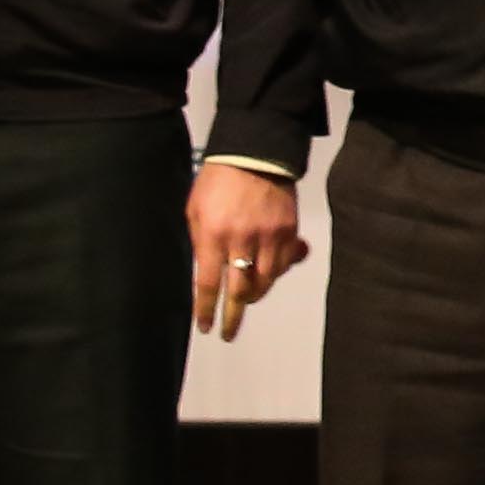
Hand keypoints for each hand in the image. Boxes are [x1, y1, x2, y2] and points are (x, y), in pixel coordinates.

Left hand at [190, 163, 309, 334]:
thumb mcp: (195, 210)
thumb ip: (199, 243)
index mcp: (212, 234)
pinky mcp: (289, 231)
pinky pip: (284, 265)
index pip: (207, 284)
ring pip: (265, 282)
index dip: (206, 310)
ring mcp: (269, 236)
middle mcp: (241, 239)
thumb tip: (206, 274)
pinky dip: (275, 273)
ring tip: (246, 299)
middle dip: (233, 316)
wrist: (254, 153)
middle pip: (239, 292)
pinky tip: (267, 272)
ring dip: (254, 295)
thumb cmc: (219, 180)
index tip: (205, 327)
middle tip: (228, 331)